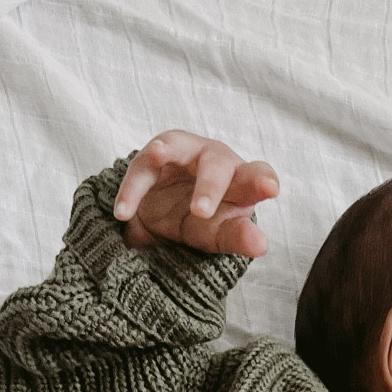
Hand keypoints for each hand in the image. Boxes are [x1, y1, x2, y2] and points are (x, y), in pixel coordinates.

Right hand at [113, 130, 278, 257]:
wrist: (163, 217)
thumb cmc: (203, 223)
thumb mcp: (217, 235)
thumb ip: (238, 238)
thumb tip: (261, 245)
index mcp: (240, 182)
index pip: (257, 176)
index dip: (262, 179)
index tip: (269, 189)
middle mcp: (216, 160)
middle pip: (217, 165)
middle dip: (209, 186)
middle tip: (200, 212)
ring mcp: (184, 151)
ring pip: (176, 146)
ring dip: (163, 152)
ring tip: (154, 155)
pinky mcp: (154, 155)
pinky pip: (142, 167)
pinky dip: (132, 189)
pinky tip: (123, 212)